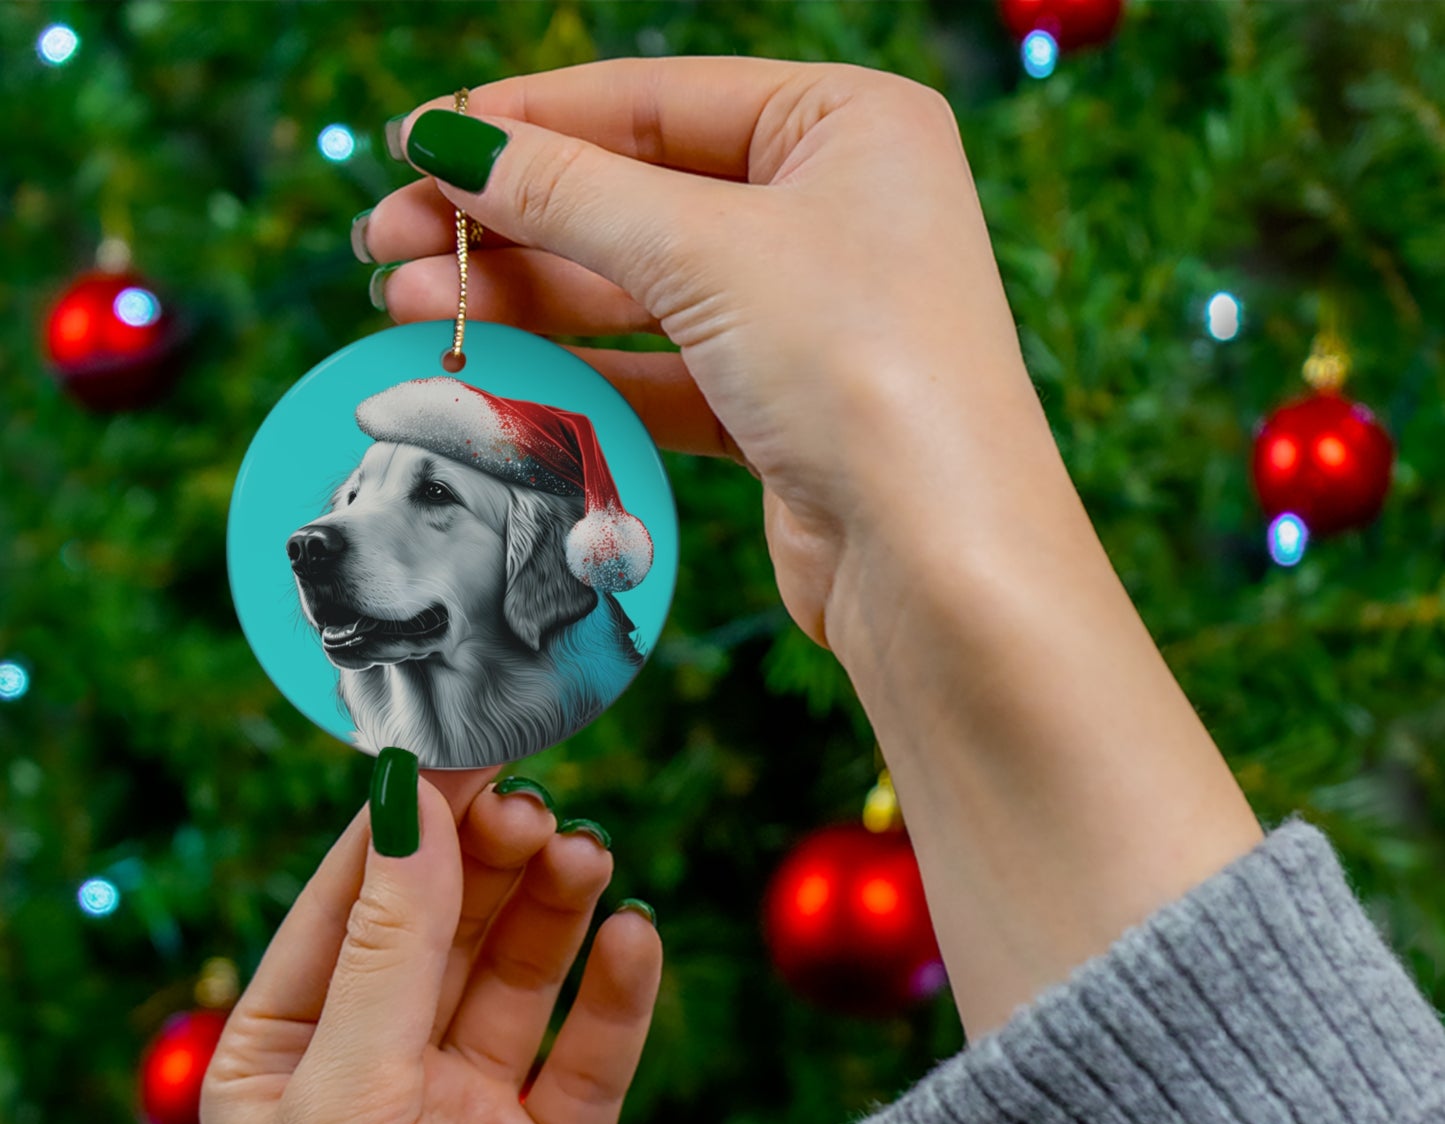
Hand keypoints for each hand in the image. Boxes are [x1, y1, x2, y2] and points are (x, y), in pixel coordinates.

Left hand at [201, 767, 661, 1123]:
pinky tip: (635, 940)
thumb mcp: (346, 1096)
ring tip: (588, 857)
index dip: (410, 821)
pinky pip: (591, 1055)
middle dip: (490, 861)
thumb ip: (391, 947)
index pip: (353, 900)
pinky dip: (618, 995)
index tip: (467, 745)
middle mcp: (380, 1072)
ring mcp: (469, 1113)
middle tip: (539, 805)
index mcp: (290, 1051)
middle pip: (447, 926)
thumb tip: (411, 802)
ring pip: (522, 977)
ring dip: (555, 912)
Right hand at [361, 60, 1262, 1041]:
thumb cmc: (863, 370)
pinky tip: (491, 364)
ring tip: (409, 303)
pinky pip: (660, 368)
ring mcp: (807, 315)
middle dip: (509, 221)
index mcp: (847, 126)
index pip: (655, 99)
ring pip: (639, 290)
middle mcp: (833, 211)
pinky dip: (579, 367)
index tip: (417, 146)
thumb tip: (447, 144)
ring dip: (526, 296)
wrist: (939, 562)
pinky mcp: (781, 408)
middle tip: (385, 243)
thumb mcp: (707, 252)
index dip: (528, 122)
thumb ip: (570, 193)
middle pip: (636, 197)